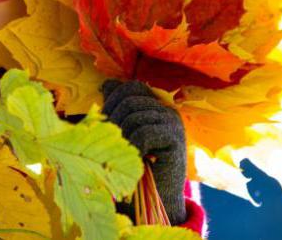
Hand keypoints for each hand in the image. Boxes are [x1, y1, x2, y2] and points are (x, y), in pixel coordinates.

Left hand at [101, 79, 186, 224]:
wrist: (154, 198)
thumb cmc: (134, 163)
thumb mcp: (122, 132)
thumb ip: (116, 108)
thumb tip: (106, 83)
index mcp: (153, 104)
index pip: (128, 87)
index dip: (111, 102)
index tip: (107, 123)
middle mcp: (165, 109)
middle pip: (129, 101)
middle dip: (114, 121)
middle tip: (116, 144)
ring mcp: (172, 122)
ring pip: (134, 117)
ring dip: (123, 138)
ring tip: (128, 154)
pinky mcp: (175, 138)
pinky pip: (144, 133)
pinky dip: (134, 147)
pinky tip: (140, 158)